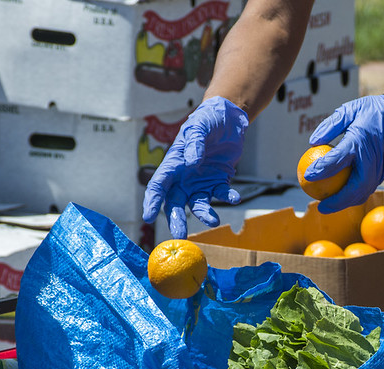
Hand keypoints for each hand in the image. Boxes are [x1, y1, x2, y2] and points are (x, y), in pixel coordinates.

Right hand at [142, 96, 248, 238]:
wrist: (227, 119)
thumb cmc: (206, 120)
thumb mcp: (199, 127)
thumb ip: (194, 143)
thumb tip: (192, 162)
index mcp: (172, 165)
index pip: (158, 186)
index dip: (152, 202)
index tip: (149, 216)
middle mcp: (183, 178)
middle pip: (175, 202)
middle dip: (176, 219)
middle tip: (180, 234)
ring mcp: (200, 182)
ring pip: (198, 204)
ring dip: (204, 214)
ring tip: (213, 220)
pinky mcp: (218, 182)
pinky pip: (221, 194)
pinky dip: (227, 197)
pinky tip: (235, 197)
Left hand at [303, 95, 383, 213]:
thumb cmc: (374, 112)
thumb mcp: (351, 110)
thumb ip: (331, 125)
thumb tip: (312, 142)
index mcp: (361, 140)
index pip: (338, 160)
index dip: (321, 170)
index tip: (306, 176)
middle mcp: (372, 158)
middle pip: (355, 187)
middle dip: (337, 201)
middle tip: (320, 207)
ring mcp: (381, 168)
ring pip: (364, 192)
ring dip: (347, 203)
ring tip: (329, 207)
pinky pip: (369, 188)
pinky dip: (355, 196)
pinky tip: (342, 197)